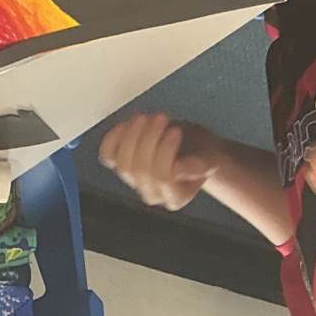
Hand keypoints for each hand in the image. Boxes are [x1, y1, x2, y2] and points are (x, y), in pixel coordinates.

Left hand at [98, 113, 223, 209]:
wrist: (192, 148)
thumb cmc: (202, 153)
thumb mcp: (208, 158)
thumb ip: (196, 166)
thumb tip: (178, 170)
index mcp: (176, 197)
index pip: (163, 177)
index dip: (165, 151)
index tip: (175, 131)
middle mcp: (152, 193)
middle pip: (141, 170)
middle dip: (149, 139)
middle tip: (161, 118)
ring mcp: (134, 182)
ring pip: (123, 164)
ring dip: (132, 136)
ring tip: (147, 117)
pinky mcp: (121, 166)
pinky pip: (108, 156)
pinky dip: (113, 138)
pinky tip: (127, 123)